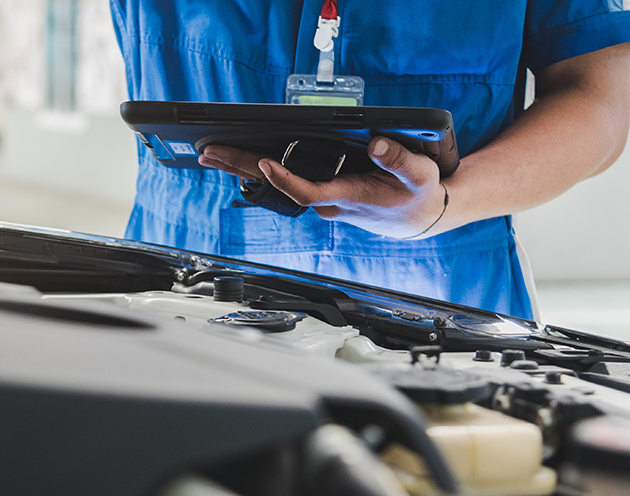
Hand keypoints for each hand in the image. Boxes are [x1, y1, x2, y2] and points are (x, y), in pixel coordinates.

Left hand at [200, 138, 448, 238]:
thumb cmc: (418, 193)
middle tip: (210, 152)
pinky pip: (282, 182)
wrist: (418, 217)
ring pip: (275, 185)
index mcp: (347, 197)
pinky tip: (236, 162)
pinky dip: (258, 170)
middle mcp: (327, 202)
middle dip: (242, 168)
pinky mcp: (319, 194)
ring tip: (211, 152)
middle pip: (277, 188)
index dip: (284, 179)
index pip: (307, 191)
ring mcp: (320, 200)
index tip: (265, 163)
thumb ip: (398, 159)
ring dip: (242, 169)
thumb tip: (376, 144)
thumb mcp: (419, 173)